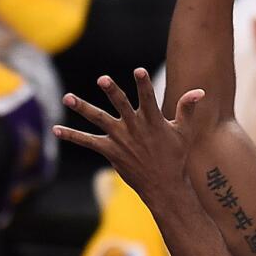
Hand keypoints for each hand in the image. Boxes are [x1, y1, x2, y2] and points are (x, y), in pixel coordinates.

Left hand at [53, 70, 205, 204]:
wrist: (164, 185)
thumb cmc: (175, 156)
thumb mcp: (184, 132)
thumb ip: (187, 109)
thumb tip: (200, 91)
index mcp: (153, 122)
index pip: (148, 98)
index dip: (143, 84)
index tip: (138, 70)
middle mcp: (135, 128)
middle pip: (121, 106)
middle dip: (113, 92)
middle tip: (102, 79)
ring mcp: (121, 140)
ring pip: (99, 120)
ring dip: (83, 108)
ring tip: (67, 98)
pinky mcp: (110, 151)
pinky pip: (87, 142)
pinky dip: (71, 136)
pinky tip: (55, 129)